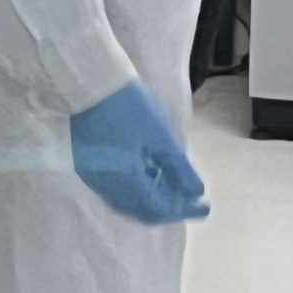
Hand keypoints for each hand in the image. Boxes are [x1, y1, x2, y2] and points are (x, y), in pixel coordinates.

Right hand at [69, 80, 208, 226]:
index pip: (157, 209)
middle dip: (169, 208)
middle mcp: (106, 188)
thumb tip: (197, 193)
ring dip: (152, 200)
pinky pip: (115, 191)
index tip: (204, 207)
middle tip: (192, 201)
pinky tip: (149, 178)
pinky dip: (136, 191)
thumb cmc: (129, 106)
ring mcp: (94, 179)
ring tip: (174, 190)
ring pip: (127, 202)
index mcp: (124, 182)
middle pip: (141, 210)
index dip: (183, 210)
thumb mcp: (160, 136)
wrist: (90, 82)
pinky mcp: (87, 167)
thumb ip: (180, 169)